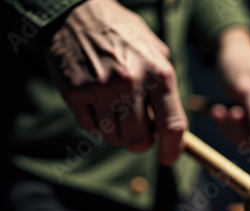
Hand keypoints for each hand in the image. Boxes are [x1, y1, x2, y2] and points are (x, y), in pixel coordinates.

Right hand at [44, 0, 186, 164]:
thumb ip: (166, 87)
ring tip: (116, 110)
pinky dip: (97, 123)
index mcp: (159, 74)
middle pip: (140, 141)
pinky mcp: (75, 92)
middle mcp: (131, 82)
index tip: (168, 158)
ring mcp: (101, 88)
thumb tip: (174, 129)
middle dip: (141, 143)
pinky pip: (91, 129)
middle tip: (139, 133)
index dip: (172, 149)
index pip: (172, 126)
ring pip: (114, 138)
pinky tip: (98, 102)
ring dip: (118, 132)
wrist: (76, 12)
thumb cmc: (123, 35)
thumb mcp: (155, 52)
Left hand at [213, 28, 249, 149]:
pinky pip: (247, 133)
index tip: (246, 132)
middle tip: (230, 115)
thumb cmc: (239, 63)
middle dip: (247, 134)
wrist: (229, 51)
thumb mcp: (246, 90)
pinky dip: (231, 126)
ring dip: (235, 130)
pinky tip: (219, 111)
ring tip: (220, 111)